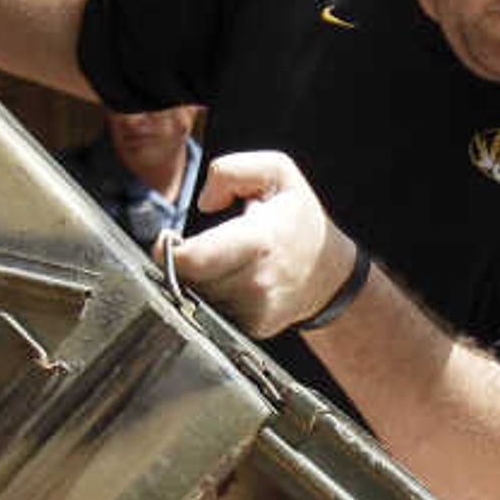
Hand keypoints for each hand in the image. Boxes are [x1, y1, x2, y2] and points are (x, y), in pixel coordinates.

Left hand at [170, 150, 360, 334]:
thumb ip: (232, 171)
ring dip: (197, 282)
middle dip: (182, 264)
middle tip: (193, 249)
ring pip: (198, 298)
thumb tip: (203, 203)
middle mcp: (257, 282)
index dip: (169, 250)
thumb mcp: (278, 172)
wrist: (330, 273)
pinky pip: (212, 314)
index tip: (168, 240)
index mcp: (260, 241)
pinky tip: (228, 281)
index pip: (191, 260)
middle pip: (188, 280)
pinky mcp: (252, 328)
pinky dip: (212, 298)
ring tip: (219, 263)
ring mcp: (256, 310)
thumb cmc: (299, 218)